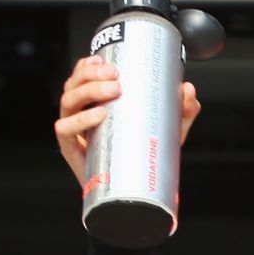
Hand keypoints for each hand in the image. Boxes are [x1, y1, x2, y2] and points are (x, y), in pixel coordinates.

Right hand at [55, 55, 200, 183]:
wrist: (135, 193)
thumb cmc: (143, 156)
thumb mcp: (167, 130)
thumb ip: (181, 111)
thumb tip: (188, 90)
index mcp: (93, 104)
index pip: (81, 78)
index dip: (88, 66)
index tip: (105, 60)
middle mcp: (79, 114)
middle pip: (73, 85)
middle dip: (90, 74)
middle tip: (115, 75)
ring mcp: (74, 132)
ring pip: (68, 101)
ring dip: (87, 91)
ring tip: (112, 90)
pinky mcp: (72, 150)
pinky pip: (65, 130)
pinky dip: (79, 120)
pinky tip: (99, 115)